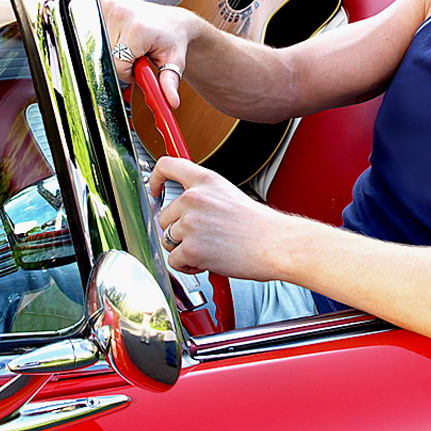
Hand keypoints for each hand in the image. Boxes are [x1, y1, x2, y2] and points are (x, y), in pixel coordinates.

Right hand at [97, 0, 193, 108]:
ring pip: (99, 45)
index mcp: (137, 29)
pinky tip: (120, 34)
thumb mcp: (174, 63)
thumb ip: (169, 83)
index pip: (118, 66)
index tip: (139, 65)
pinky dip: (106, 36)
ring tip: (130, 44)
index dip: (128, 72)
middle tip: (136, 53)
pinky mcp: (101, 1)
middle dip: (120, 60)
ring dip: (113, 49)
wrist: (173, 22)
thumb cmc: (172, 39)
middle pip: (107, 55)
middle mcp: (121, 14)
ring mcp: (109, 5)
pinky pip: (95, 30)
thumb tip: (171, 102)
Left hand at [152, 156, 287, 279]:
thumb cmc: (259, 225)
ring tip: (209, 249)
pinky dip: (187, 265)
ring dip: (183, 249)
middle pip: (163, 216)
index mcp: (205, 181)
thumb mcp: (228, 195)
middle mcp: (194, 198)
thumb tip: (183, 208)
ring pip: (168, 240)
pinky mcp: (191, 248)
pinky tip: (206, 261)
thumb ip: (203, 195)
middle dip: (177, 230)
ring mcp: (190, 223)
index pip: (167, 166)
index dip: (155, 179)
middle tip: (201, 237)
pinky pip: (174, 260)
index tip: (155, 190)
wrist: (275, 244)